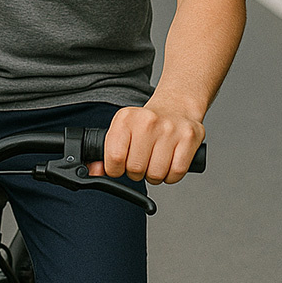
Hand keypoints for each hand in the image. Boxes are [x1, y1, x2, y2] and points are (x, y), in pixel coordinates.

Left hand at [87, 100, 204, 184]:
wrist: (176, 106)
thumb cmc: (146, 124)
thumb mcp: (122, 130)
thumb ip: (105, 153)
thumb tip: (92, 172)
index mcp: (126, 118)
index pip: (114, 158)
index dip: (116, 169)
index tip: (120, 166)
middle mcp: (148, 121)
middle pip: (135, 169)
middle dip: (136, 172)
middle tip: (141, 162)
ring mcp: (170, 129)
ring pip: (156, 174)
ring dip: (154, 175)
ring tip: (155, 161)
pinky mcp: (189, 137)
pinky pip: (176, 173)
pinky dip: (171, 176)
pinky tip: (169, 163)